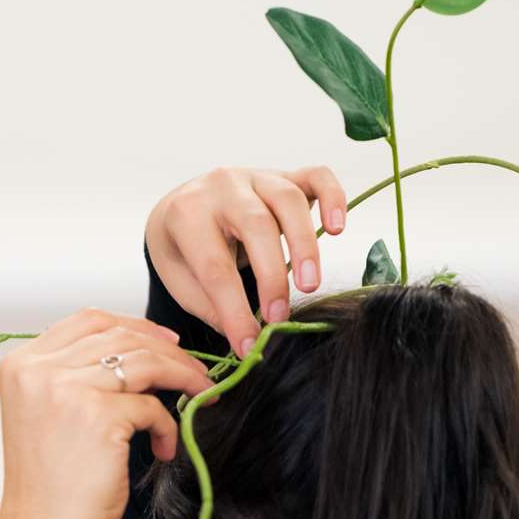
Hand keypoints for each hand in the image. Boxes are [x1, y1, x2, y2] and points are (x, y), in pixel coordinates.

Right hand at [0, 309, 213, 518]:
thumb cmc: (50, 487)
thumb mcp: (48, 416)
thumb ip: (76, 378)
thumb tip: (140, 351)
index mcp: (21, 365)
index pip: (87, 320)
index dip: (134, 325)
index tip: (166, 342)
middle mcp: (38, 370)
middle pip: (120, 336)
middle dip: (167, 351)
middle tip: (196, 373)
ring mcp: (66, 389)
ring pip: (144, 362)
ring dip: (182, 378)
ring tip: (200, 397)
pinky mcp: (98, 416)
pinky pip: (152, 407)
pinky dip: (166, 426)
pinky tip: (163, 448)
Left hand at [146, 166, 348, 356]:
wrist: (182, 206)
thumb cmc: (184, 248)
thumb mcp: (181, 279)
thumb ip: (212, 307)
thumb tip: (249, 339)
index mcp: (186, 213)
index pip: (214, 266)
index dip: (234, 310)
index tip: (249, 345)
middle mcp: (221, 186)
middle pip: (256, 224)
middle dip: (271, 275)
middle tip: (279, 317)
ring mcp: (255, 176)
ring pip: (288, 199)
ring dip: (304, 245)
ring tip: (309, 285)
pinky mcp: (285, 174)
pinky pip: (316, 176)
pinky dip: (333, 197)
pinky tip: (337, 229)